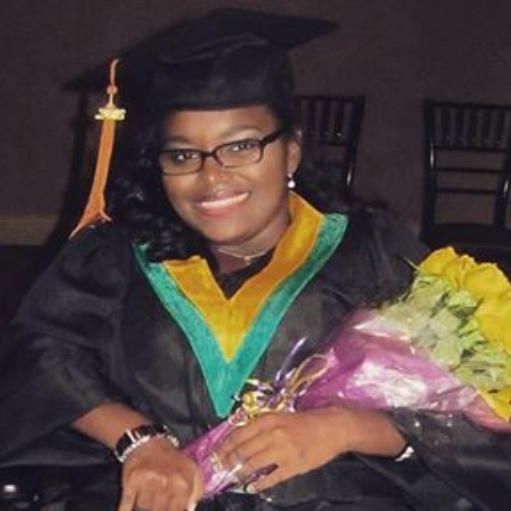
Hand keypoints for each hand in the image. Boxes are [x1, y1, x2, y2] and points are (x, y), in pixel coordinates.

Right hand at [117, 437, 202, 510]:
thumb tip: (190, 509)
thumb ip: (196, 491)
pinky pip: (126, 504)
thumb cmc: (171, 459)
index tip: (170, 506)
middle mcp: (165, 483)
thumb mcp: (191, 470)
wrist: (148, 441)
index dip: (173, 509)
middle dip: (159, 506)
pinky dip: (125, 508)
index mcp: (183, 483)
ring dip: (145, 503)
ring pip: (144, 507)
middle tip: (159, 497)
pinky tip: (125, 510)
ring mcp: (147, 482)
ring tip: (148, 491)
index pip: (177, 510)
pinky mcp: (131, 481)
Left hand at [216, 407, 404, 492]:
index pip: (239, 433)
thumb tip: (240, 436)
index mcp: (269, 419)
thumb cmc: (306, 420)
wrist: (333, 427)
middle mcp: (273, 433)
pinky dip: (259, 483)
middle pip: (242, 450)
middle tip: (220, 467)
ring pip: (253, 464)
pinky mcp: (294, 466)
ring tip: (233, 476)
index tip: (216, 452)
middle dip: (228, 460)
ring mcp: (283, 451)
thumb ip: (262, 425)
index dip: (225, 445)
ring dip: (240, 472)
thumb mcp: (281, 416)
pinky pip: (271, 477)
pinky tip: (252, 486)